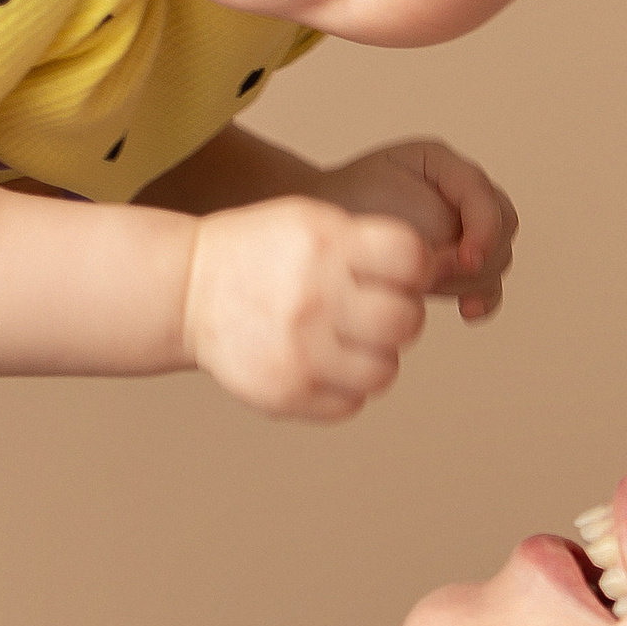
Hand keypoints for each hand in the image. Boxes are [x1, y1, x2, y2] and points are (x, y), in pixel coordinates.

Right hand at [180, 193, 433, 421]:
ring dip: (375, 358)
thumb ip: (370, 243)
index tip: (397, 273)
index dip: (415, 268)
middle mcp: (314, 296)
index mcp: (325, 244)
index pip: (412, 259)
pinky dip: (344, 388)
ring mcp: (299, 350)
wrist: (185, 289)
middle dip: (400, 317)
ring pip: (385, 371)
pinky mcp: (285, 392)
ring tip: (346, 341)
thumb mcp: (311, 221)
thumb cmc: (262, 251)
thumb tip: (440, 273)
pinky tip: (320, 364)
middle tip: (375, 312)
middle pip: (407, 322)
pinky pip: (351, 404)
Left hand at [310, 139, 518, 322]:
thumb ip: (435, 223)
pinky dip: (482, 299)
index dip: (483, 228)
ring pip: (497, 259)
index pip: (484, 194)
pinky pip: (488, 284)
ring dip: (468, 279)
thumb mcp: (385, 199)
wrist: (318, 233)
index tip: (466, 259)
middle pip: (502, 228)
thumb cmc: (341, 211)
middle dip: (473, 257)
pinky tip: (466, 312)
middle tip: (430, 276)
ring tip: (423, 286)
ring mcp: (463, 229)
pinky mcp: (457, 266)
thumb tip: (464, 262)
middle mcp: (460, 194)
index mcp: (442, 165)